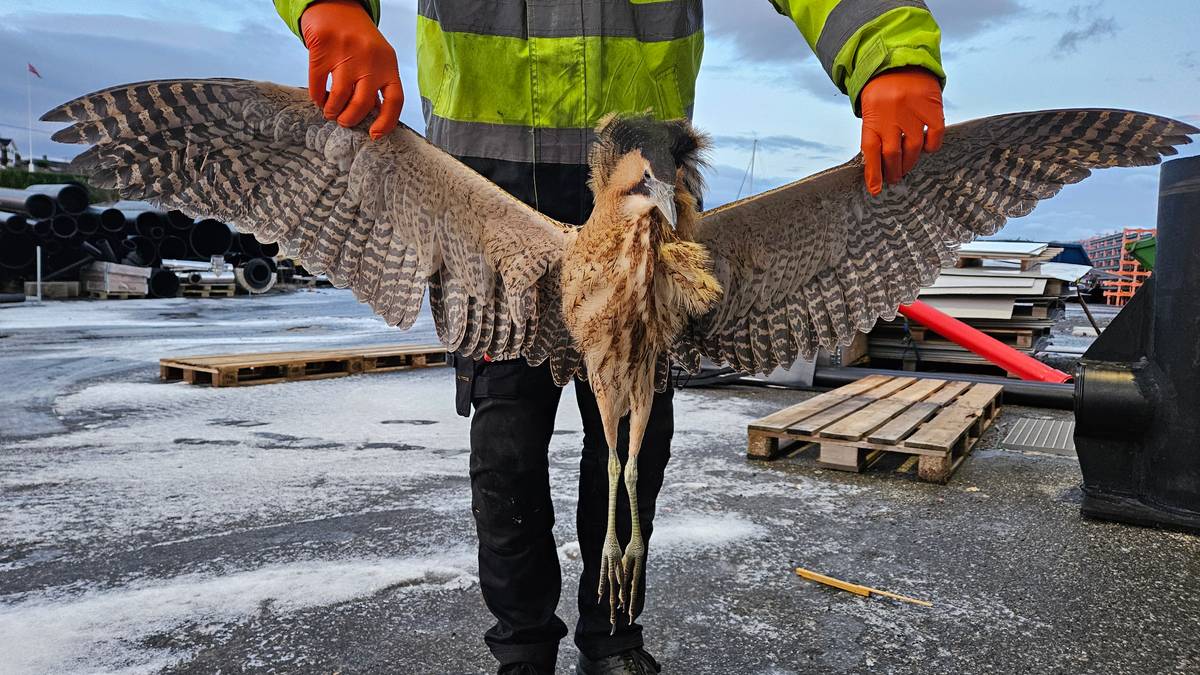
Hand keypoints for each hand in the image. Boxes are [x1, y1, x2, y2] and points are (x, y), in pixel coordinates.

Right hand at [301, 0, 403, 139]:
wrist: (336, 5)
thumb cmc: (359, 38)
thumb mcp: (377, 58)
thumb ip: (377, 83)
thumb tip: (375, 115)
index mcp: (389, 64)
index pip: (395, 99)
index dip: (387, 122)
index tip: (374, 134)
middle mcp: (370, 60)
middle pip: (363, 103)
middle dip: (351, 119)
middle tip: (344, 121)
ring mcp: (346, 53)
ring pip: (339, 96)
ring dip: (332, 110)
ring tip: (330, 111)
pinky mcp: (323, 48)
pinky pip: (317, 83)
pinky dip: (317, 96)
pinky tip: (319, 98)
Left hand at [859, 66, 944, 195]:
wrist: (900, 60)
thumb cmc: (882, 91)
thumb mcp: (871, 109)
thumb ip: (875, 133)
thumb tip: (879, 167)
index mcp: (873, 117)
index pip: (871, 151)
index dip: (874, 173)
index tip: (876, 190)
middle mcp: (891, 115)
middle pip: (892, 154)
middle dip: (893, 172)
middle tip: (894, 179)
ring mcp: (913, 111)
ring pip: (913, 148)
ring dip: (910, 163)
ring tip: (906, 167)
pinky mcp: (932, 107)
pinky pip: (934, 136)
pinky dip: (931, 147)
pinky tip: (926, 149)